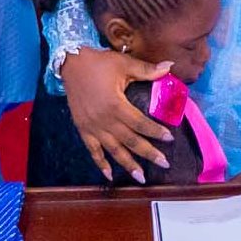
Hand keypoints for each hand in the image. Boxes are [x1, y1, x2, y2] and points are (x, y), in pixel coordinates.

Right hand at [58, 47, 175, 180]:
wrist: (70, 63)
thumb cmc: (99, 63)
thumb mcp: (124, 63)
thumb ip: (147, 70)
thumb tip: (170, 65)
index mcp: (116, 105)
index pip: (140, 123)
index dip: (156, 131)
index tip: (170, 139)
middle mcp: (104, 120)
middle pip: (130, 141)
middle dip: (148, 153)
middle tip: (164, 163)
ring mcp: (92, 127)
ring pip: (113, 150)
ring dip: (128, 164)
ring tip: (141, 177)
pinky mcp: (83, 129)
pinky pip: (92, 150)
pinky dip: (101, 163)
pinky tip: (110, 175)